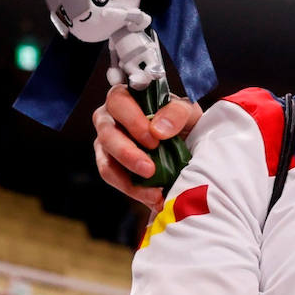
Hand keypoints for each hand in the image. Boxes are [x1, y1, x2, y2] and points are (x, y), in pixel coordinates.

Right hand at [91, 83, 202, 210]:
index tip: (154, 139)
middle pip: (107, 134)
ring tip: (154, 192)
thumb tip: (158, 129)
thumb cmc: (181, 121)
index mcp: (127, 98)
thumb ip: (177, 112)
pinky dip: (133, 191)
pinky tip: (154, 197)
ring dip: (128, 179)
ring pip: (106, 161)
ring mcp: (106, 143)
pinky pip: (113, 179)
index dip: (133, 120)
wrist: (186, 144)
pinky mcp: (110, 164)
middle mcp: (110, 118)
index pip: (118, 101)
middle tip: (150, 169)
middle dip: (128, 154)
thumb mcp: (187, 112)